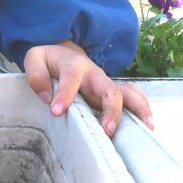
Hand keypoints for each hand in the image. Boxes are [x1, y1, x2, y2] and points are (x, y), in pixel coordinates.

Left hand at [23, 40, 153, 136]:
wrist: (64, 52)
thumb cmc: (49, 60)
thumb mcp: (35, 59)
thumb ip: (36, 75)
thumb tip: (48, 98)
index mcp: (74, 65)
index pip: (71, 78)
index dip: (65, 94)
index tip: (56, 112)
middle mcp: (95, 74)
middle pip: (109, 88)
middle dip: (111, 109)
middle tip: (107, 130)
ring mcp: (106, 84)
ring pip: (129, 93)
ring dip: (138, 109)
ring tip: (145, 128)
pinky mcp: (113, 93)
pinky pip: (133, 98)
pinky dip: (143, 110)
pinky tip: (148, 127)